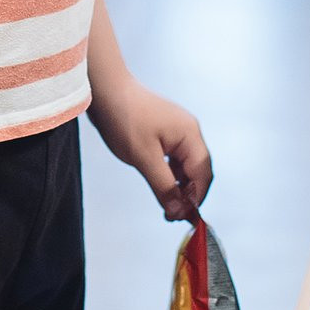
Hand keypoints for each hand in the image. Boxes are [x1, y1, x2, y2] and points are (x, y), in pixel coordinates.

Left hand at [90, 79, 212, 220]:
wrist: (107, 91)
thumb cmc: (125, 119)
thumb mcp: (143, 158)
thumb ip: (163, 186)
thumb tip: (178, 212)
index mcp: (190, 135)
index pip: (203, 174)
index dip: (195, 199)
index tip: (182, 218)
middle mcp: (190, 132)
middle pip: (199, 171)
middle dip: (189, 195)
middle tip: (172, 216)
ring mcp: (179, 131)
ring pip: (187, 166)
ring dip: (180, 187)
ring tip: (167, 206)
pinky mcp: (167, 132)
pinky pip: (176, 159)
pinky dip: (172, 175)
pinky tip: (162, 187)